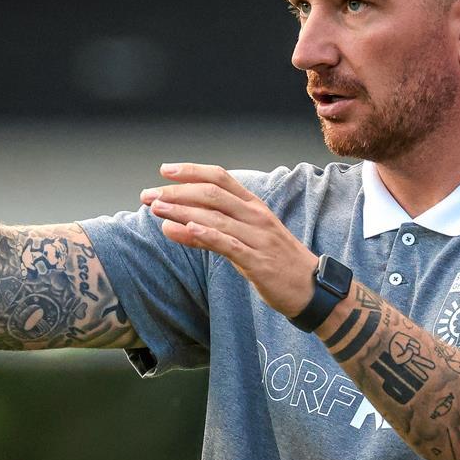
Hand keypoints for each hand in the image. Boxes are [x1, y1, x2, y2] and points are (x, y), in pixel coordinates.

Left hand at [141, 163, 317, 316]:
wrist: (311, 288)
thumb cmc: (275, 261)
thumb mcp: (243, 241)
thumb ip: (209, 232)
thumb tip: (172, 225)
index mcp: (253, 205)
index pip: (220, 177)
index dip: (192, 171)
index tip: (165, 170)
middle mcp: (256, 216)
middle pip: (212, 194)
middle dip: (176, 192)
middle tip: (148, 195)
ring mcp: (258, 238)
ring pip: (216, 217)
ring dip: (183, 211)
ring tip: (157, 210)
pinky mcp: (259, 261)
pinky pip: (229, 245)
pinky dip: (206, 235)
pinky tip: (185, 229)